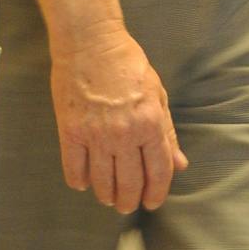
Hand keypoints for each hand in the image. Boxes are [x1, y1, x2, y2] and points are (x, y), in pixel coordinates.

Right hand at [49, 22, 188, 213]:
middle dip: (131, 201)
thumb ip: (167, 133)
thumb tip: (179, 164)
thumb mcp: (157, 94)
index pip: (159, 170)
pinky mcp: (70, 132)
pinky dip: (80, 182)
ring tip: (109, 198)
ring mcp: (95, 134)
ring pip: (102, 183)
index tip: (153, 202)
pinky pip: (74, 170)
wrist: (91, 43)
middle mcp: (124, 133)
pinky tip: (85, 182)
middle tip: (129, 206)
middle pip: (130, 184)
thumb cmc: (128, 65)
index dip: (157, 192)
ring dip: (107, 196)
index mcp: (150, 122)